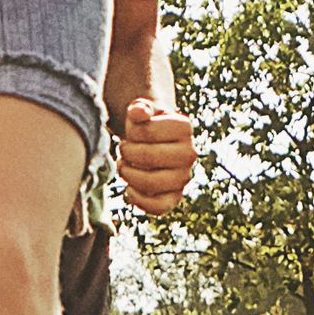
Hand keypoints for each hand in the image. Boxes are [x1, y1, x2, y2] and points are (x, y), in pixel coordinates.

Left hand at [113, 93, 196, 213]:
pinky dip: (138, 199)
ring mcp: (184, 177)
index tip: (131, 132)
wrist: (152, 143)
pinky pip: (157, 207)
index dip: (130, 132)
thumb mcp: (141, 110)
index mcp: (184, 127)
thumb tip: (139, 112)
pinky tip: (130, 188)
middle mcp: (189, 153)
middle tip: (123, 150)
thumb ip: (139, 108)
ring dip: (129, 175)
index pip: (147, 132)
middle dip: (127, 154)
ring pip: (151, 183)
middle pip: (148, 157)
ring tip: (125, 166)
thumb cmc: (144, 125)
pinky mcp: (175, 197)